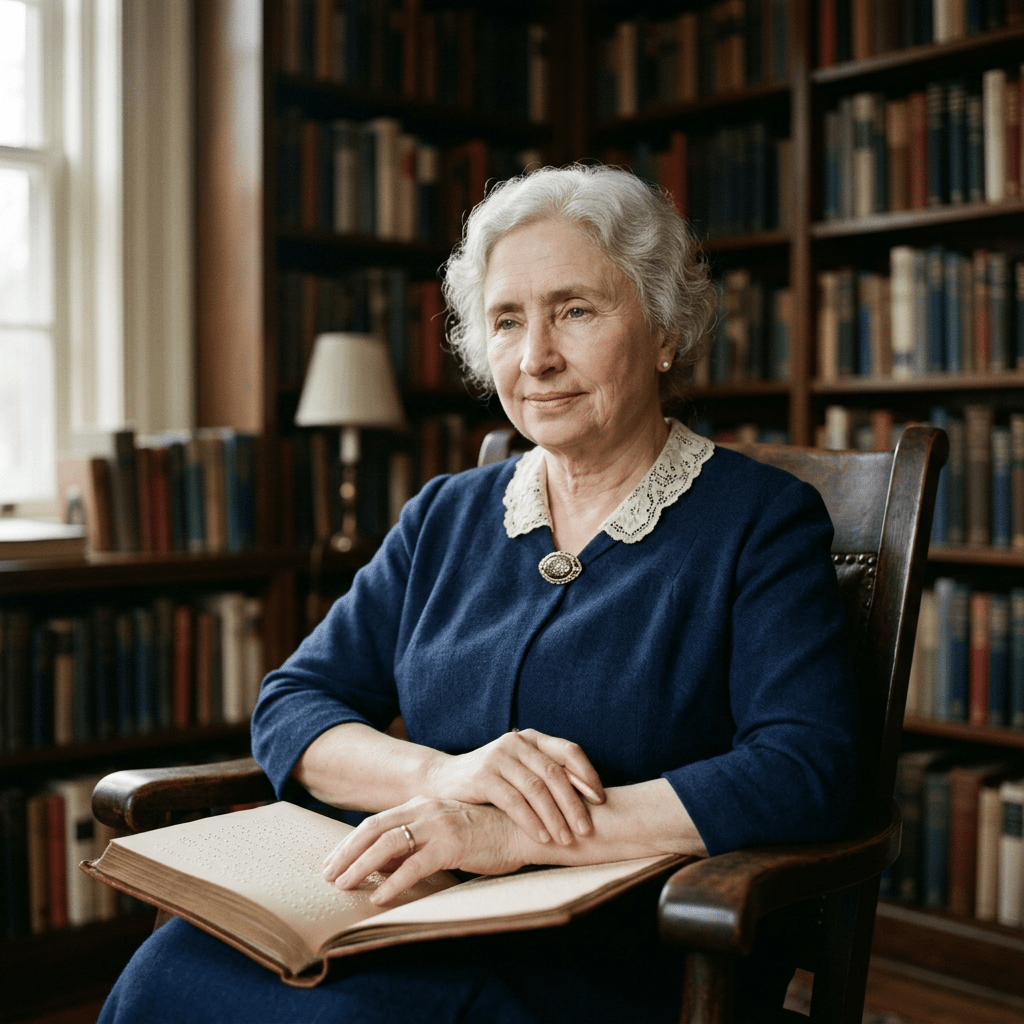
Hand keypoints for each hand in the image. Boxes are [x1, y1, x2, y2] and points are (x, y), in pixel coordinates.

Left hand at [322, 797, 526, 904]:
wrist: (523, 831)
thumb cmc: (485, 835)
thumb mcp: (444, 835)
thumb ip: (415, 844)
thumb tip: (380, 864)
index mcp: (422, 805)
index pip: (376, 822)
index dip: (350, 842)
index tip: (331, 862)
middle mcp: (426, 810)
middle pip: (374, 829)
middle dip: (346, 853)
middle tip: (326, 876)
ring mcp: (439, 825)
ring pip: (388, 845)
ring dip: (361, 866)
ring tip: (343, 886)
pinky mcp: (453, 844)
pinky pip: (415, 865)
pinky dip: (393, 882)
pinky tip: (379, 898)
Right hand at [423, 728, 604, 846]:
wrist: (443, 780)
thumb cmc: (491, 781)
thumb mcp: (520, 771)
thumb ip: (547, 776)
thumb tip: (591, 799)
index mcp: (531, 738)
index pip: (569, 751)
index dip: (588, 775)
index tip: (601, 801)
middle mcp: (516, 742)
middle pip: (554, 773)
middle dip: (574, 804)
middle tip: (587, 829)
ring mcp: (498, 757)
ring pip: (536, 788)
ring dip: (555, 817)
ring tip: (567, 839)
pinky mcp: (482, 775)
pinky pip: (514, 801)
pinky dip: (531, 821)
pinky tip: (543, 838)